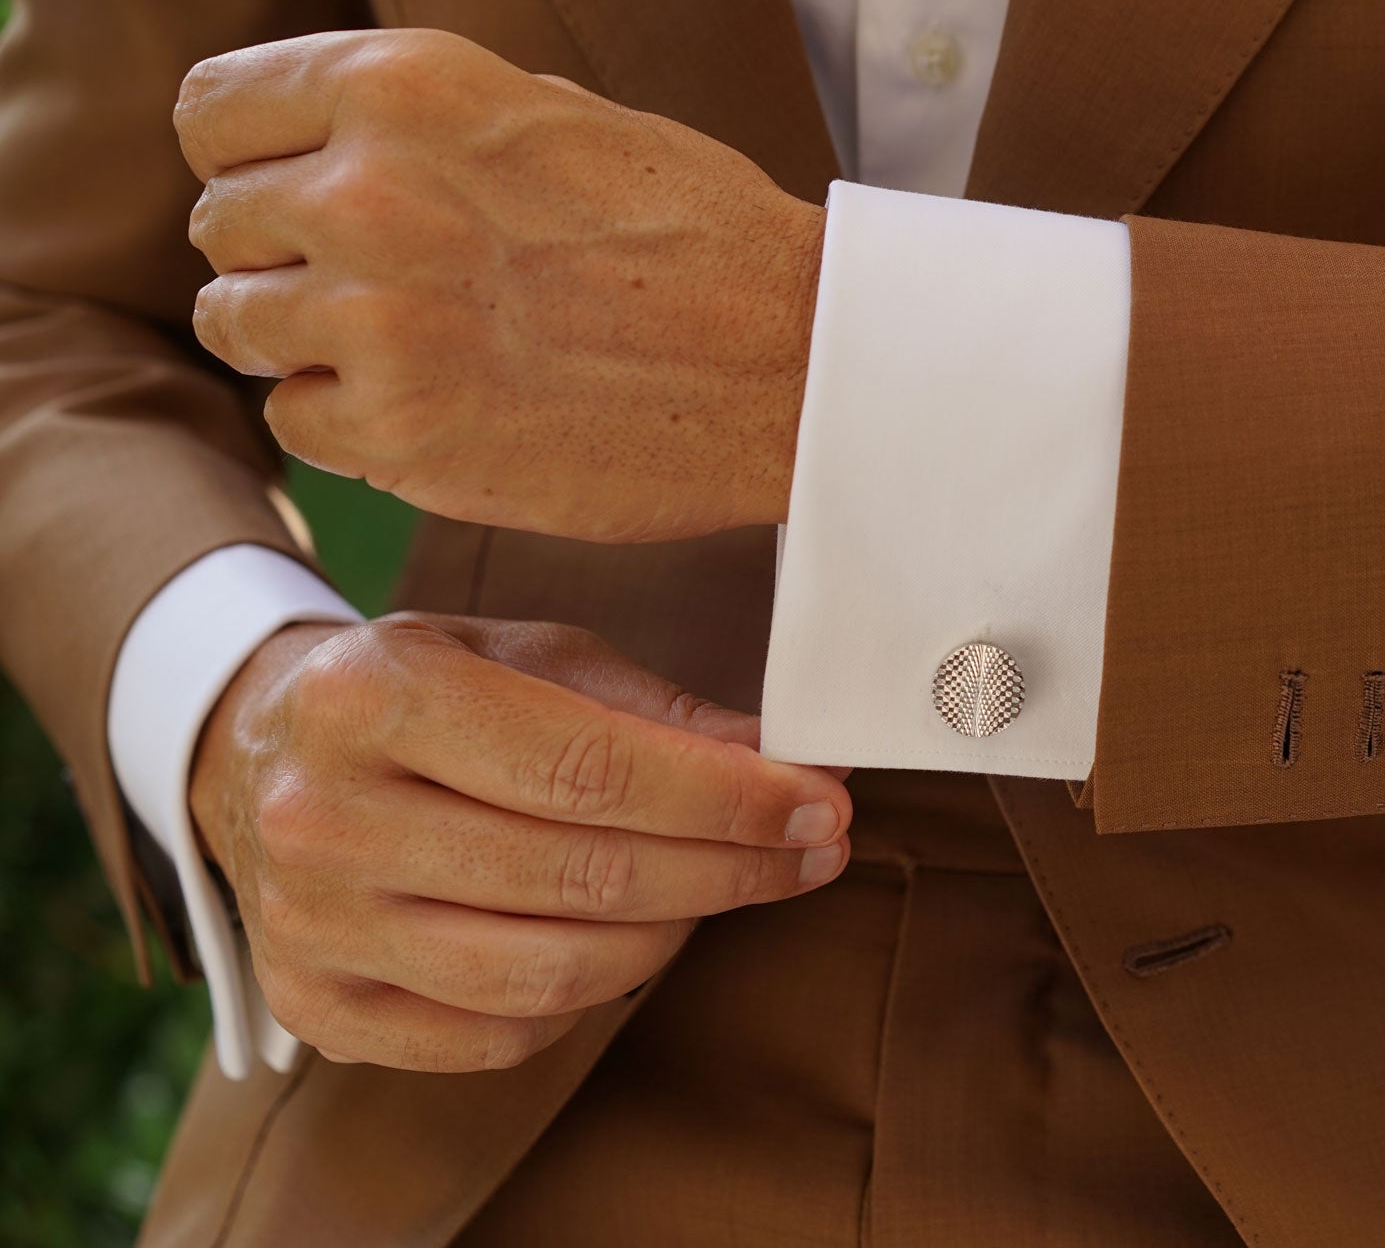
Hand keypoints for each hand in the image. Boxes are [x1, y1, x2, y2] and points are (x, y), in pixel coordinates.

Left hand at [176, 28, 822, 543]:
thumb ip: (416, 124)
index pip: (212, 112)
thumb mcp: (551, 115)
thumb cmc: (697, 236)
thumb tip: (316, 151)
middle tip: (377, 289)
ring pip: (238, 327)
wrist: (796, 362)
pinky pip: (296, 422)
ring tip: (405, 350)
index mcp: (404, 87)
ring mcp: (378, 321)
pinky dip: (349, 423)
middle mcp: (369, 193)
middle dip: (282, 256)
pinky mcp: (402, 436)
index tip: (291, 196)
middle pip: (220, 226)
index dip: (249, 158)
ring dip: (303, 342)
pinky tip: (438, 407)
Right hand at [190, 614, 851, 1071]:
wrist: (260, 751)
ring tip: (723, 888)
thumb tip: (785, 761)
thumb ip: (652, 710)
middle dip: (729, 868)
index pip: (590, 768)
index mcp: (375, 694)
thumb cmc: (420, 690)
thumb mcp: (524, 654)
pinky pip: (500, 1034)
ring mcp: (312, 923)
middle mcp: (325, 814)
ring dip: (673, 935)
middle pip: (582, 876)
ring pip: (550, 973)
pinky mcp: (319, 1005)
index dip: (726, 799)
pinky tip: (628, 936)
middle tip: (813, 850)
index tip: (820, 804)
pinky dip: (591, 994)